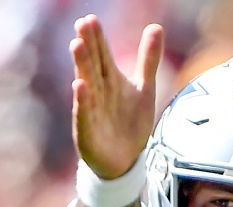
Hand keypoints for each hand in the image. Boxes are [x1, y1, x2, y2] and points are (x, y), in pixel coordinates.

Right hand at [70, 15, 163, 179]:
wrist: (125, 161)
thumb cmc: (130, 123)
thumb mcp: (144, 89)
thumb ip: (148, 59)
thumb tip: (156, 26)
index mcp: (110, 81)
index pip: (102, 55)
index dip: (98, 38)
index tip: (90, 19)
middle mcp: (98, 92)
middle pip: (93, 65)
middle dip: (88, 46)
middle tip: (82, 24)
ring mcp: (91, 111)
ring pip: (86, 85)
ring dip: (81, 66)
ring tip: (77, 45)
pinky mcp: (88, 131)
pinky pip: (84, 114)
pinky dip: (82, 101)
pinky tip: (79, 85)